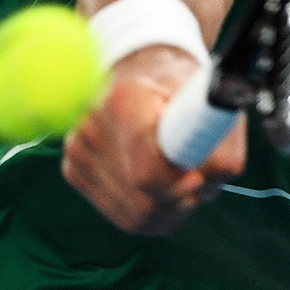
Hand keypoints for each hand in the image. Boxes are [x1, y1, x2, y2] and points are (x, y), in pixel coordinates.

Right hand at [61, 46, 245, 235]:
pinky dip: (154, 214)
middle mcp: (91, 124)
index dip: (178, 184)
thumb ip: (215, 134)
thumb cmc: (182, 85)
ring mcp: (77, 149)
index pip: (146, 170)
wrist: (144, 72)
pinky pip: (124, 217)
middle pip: (143, 198)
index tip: (198, 179)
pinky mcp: (74, 170)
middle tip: (199, 181)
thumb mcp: (211, 96)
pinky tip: (163, 187)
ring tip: (184, 179)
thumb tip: (205, 180)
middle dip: (180, 199)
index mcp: (123, 97)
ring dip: (171, 210)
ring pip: (135, 215)